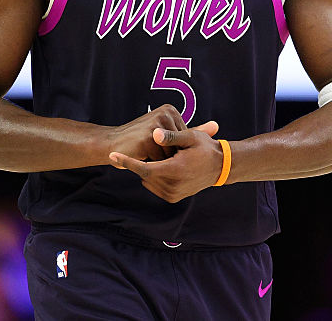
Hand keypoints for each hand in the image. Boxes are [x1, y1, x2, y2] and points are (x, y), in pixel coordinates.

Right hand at [104, 104, 191, 161]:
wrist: (112, 143)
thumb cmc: (141, 140)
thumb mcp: (168, 133)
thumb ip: (193, 131)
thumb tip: (217, 126)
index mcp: (170, 110)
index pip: (184, 138)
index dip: (174, 148)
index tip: (160, 145)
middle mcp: (165, 114)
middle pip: (180, 146)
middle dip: (168, 154)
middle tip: (151, 149)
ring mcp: (157, 125)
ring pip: (171, 154)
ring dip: (161, 159)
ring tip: (146, 151)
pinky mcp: (148, 138)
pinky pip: (161, 160)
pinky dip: (152, 162)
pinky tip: (142, 154)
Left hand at [108, 124, 222, 202]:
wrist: (220, 167)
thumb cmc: (205, 148)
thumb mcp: (191, 137)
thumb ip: (171, 136)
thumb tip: (155, 134)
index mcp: (175, 170)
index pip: (144, 168)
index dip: (127, 161)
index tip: (112, 155)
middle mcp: (173, 185)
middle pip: (145, 173)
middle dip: (144, 161)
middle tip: (154, 149)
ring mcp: (173, 194)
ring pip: (148, 180)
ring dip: (150, 169)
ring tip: (166, 158)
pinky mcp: (173, 197)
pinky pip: (155, 186)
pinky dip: (155, 177)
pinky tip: (166, 166)